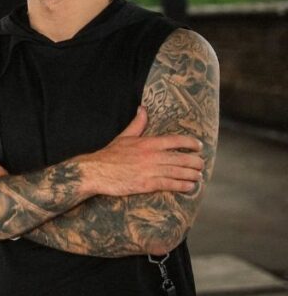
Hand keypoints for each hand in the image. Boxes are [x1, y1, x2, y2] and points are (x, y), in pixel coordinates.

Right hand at [75, 106, 203, 196]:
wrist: (95, 171)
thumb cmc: (109, 155)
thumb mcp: (124, 136)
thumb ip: (137, 123)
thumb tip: (143, 109)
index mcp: (148, 142)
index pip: (176, 140)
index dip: (191, 143)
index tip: (199, 146)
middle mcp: (152, 156)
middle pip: (182, 158)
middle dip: (196, 162)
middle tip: (200, 164)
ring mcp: (150, 170)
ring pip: (179, 172)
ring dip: (193, 175)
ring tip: (198, 176)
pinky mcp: (146, 184)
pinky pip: (170, 184)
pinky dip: (183, 185)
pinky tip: (189, 186)